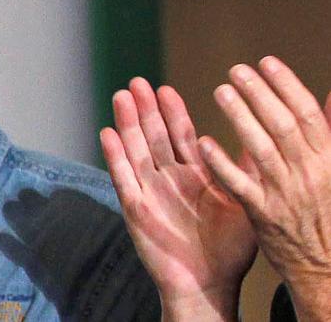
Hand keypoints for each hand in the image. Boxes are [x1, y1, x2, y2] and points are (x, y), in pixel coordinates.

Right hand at [101, 78, 255, 320]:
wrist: (209, 285)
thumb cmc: (230, 250)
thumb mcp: (243, 203)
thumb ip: (244, 172)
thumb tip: (260, 140)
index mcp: (194, 174)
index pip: (181, 135)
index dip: (173, 111)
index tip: (165, 88)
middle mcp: (168, 178)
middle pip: (153, 135)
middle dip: (145, 108)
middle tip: (137, 82)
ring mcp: (149, 191)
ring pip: (135, 150)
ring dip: (127, 123)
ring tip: (121, 96)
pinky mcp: (135, 208)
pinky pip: (123, 178)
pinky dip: (114, 156)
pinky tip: (107, 134)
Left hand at [199, 56, 330, 320]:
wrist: (325, 267)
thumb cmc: (327, 211)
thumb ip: (330, 132)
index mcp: (328, 159)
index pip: (308, 114)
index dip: (287, 85)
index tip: (266, 62)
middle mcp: (308, 172)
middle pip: (282, 125)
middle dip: (260, 94)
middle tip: (236, 70)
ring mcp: (284, 193)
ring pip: (261, 149)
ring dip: (241, 117)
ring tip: (222, 91)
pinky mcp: (262, 214)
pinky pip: (239, 185)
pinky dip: (222, 163)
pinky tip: (203, 142)